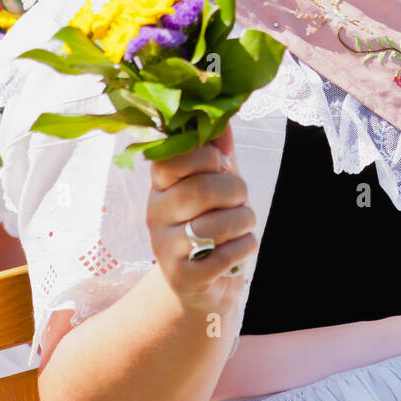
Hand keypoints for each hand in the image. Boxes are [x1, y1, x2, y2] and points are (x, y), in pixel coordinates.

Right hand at [146, 126, 256, 313]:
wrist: (202, 282)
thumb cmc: (210, 222)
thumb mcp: (215, 183)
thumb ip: (218, 152)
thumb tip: (223, 117)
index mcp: (160, 186)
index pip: (172, 159)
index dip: (206, 157)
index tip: (220, 165)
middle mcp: (156, 215)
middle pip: (201, 190)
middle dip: (236, 191)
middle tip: (242, 198)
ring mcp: (165, 249)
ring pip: (216, 225)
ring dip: (245, 221)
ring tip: (244, 224)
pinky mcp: (182, 278)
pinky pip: (225, 256)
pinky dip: (245, 247)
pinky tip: (242, 246)